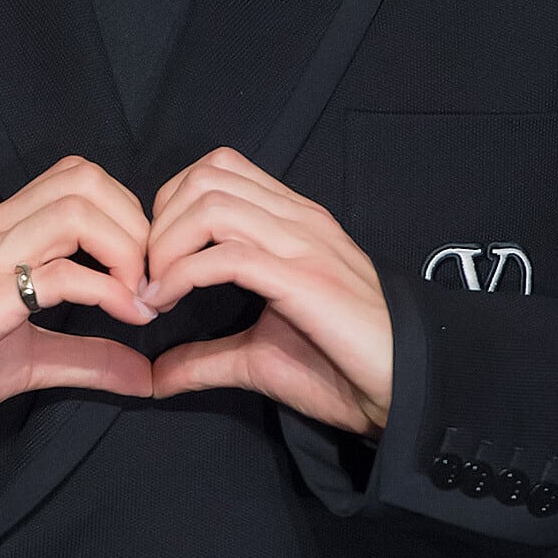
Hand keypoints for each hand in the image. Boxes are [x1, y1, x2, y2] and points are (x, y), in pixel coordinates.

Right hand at [0, 156, 155, 430]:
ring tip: (138, 296)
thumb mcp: (28, 358)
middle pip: (85, 179)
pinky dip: (107, 290)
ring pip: (75, 209)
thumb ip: (86, 357)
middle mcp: (0, 230)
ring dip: (125, 248)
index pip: (77, 176)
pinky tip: (125, 317)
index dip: (127, 210)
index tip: (145, 266)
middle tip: (149, 278)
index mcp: (6, 230)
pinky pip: (58, 273)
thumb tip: (146, 376)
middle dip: (135, 223)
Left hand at [141, 147, 391, 435]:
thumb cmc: (343, 367)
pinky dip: (184, 273)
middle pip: (205, 177)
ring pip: (212, 204)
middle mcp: (297, 219)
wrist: (409, 388)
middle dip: (160, 221)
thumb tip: (154, 375)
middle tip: (148, 274)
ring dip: (167, 244)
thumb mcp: (261, 356)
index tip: (156, 259)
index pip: (219, 169)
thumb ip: (206, 357)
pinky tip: (171, 301)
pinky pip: (230, 255)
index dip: (171, 204)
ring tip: (157, 289)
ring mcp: (303, 245)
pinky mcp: (306, 280)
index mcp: (292, 220)